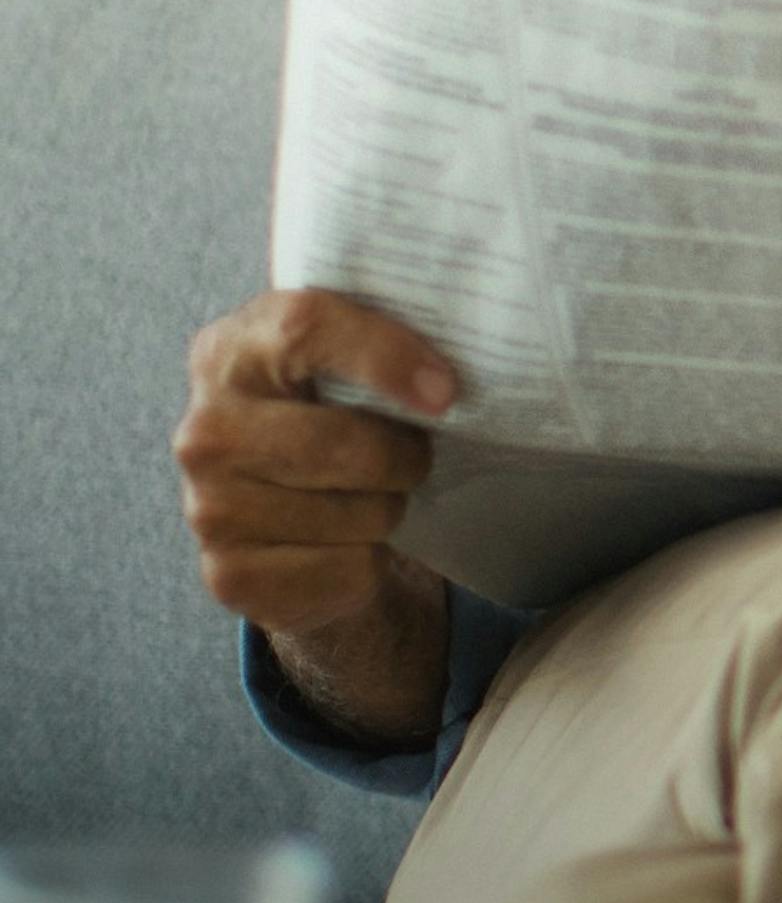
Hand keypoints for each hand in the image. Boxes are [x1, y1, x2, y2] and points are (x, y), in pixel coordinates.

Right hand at [174, 290, 453, 637]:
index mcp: (232, 351)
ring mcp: (208, 508)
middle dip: (403, 456)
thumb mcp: (342, 367)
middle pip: (344, 442)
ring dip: (386, 510)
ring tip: (366, 497)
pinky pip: (345, 569)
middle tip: (414, 456)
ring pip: (356, 513)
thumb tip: (455, 350)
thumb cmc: (333, 424)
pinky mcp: (231, 576)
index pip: (305, 327)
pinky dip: (366, 563)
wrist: (287, 523)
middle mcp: (204, 429)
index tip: (445, 391)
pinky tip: (342, 545)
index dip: (386, 355)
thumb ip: (378, 336)